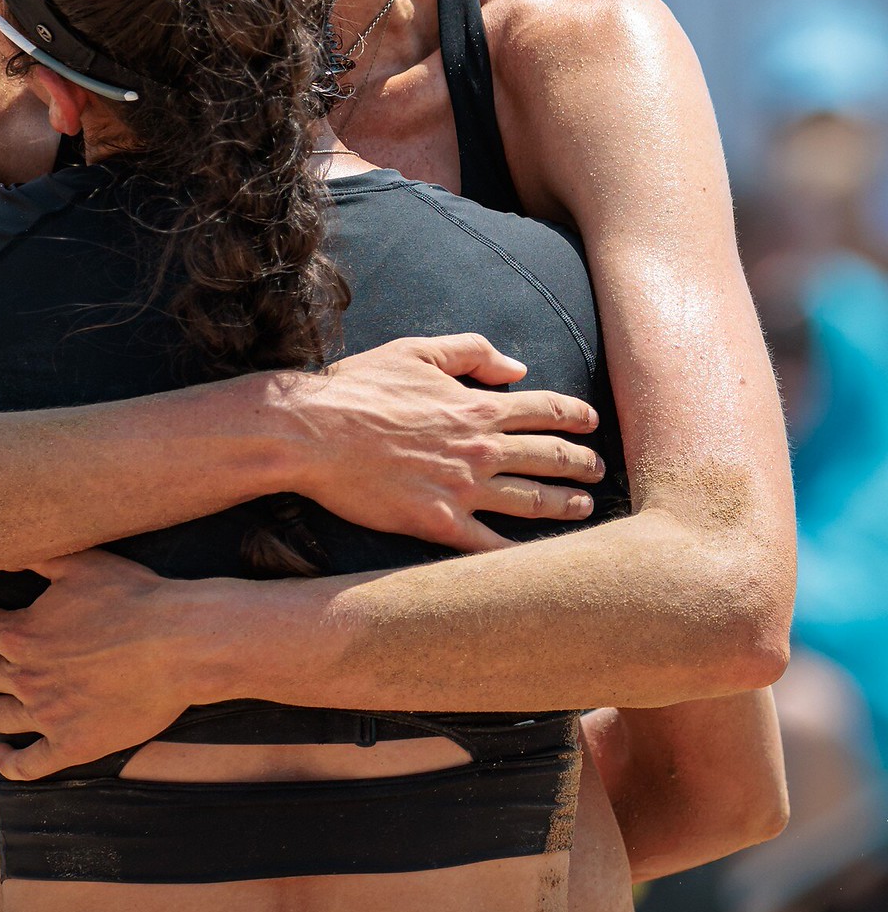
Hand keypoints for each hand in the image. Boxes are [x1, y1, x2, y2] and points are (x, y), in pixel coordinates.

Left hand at [0, 550, 205, 780]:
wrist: (180, 646)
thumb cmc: (134, 597)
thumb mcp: (82, 564)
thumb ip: (36, 558)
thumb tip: (1, 555)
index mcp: (21, 634)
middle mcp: (25, 678)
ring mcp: (47, 716)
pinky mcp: (71, 745)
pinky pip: (25, 764)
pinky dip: (5, 761)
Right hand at [285, 332, 602, 551]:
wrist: (314, 433)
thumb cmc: (359, 387)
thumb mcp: (417, 351)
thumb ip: (472, 352)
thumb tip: (517, 368)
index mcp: (476, 406)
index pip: (545, 410)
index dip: (576, 416)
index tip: (592, 423)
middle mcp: (480, 449)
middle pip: (548, 458)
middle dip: (580, 463)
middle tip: (597, 469)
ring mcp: (462, 490)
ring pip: (532, 503)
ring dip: (564, 505)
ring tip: (583, 507)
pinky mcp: (438, 524)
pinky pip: (490, 546)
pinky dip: (519, 554)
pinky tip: (538, 559)